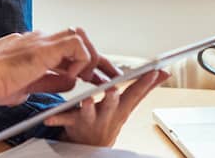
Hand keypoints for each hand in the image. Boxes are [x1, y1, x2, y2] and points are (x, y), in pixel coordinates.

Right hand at [0, 27, 118, 105]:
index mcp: (33, 47)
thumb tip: (71, 81)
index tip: (95, 77)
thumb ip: (50, 80)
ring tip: (90, 77)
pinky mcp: (42, 47)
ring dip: (90, 57)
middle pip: (77, 38)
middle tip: (108, 75)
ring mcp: (40, 40)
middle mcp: (38, 39)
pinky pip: (75, 46)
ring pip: (78, 36)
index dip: (85, 62)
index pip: (67, 48)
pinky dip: (80, 61)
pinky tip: (73, 76)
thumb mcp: (27, 86)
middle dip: (96, 57)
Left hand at [46, 69, 170, 146]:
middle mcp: (107, 114)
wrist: (91, 144)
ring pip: (90, 112)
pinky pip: (64, 120)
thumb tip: (165, 73)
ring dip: (88, 106)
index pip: (135, 93)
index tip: (153, 71)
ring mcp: (91, 119)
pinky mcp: (73, 123)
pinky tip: (49, 117)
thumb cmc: (109, 117)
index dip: (145, 82)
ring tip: (86, 99)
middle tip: (112, 89)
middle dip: (112, 97)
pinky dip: (57, 118)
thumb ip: (144, 87)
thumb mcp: (129, 104)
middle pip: (112, 104)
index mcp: (121, 106)